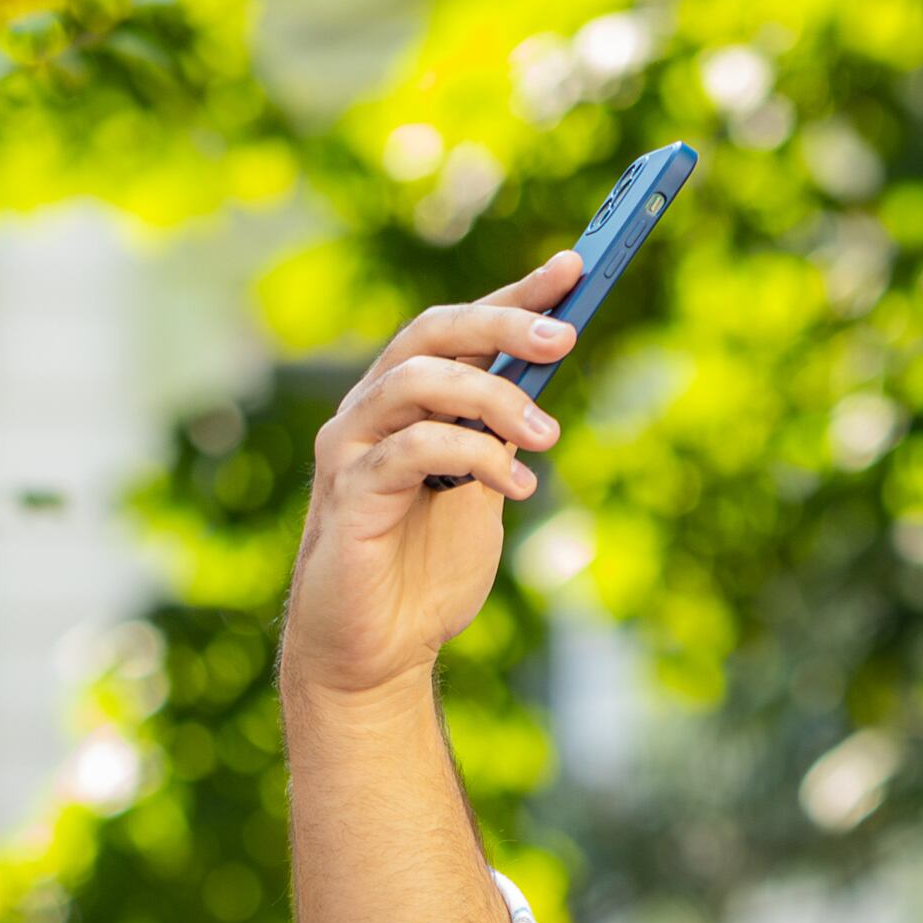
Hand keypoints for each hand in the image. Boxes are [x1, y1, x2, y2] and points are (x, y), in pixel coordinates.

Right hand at [278, 253, 579, 707]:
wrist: (378, 652)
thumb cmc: (425, 571)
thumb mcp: (483, 489)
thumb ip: (502, 433)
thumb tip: (546, 372)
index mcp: (406, 402)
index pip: (460, 328)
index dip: (515, 294)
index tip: (574, 269)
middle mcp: (372, 410)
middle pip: (432, 333)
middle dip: (502, 323)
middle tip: (563, 337)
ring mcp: (352, 447)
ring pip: (417, 379)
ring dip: (492, 397)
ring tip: (548, 437)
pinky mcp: (348, 493)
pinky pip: (410, 449)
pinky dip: (472, 455)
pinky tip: (517, 484)